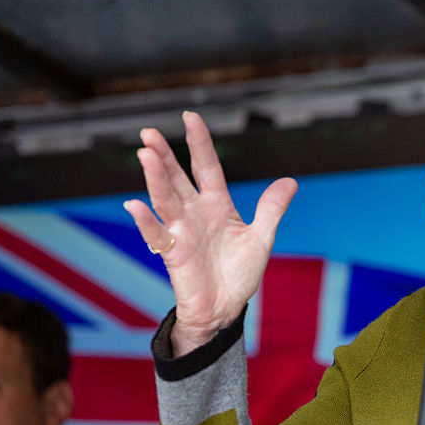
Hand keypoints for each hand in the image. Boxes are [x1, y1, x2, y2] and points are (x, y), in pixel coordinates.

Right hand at [124, 112, 297, 354]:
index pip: (206, 167)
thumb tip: (290, 181)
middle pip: (177, 177)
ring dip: (155, 178)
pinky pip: (156, 234)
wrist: (226, 307)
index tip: (190, 117)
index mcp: (217, 205)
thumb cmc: (239, 273)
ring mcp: (181, 231)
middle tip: (149, 132)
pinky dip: (146, 221)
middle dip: (164, 155)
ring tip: (145, 154)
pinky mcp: (173, 253)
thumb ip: (271, 209)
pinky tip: (134, 205)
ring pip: (165, 199)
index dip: (199, 143)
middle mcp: (195, 213)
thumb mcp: (261, 238)